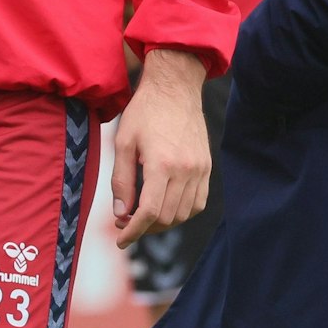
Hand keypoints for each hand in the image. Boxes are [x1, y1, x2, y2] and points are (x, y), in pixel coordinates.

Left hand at [112, 48, 210, 248]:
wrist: (175, 88)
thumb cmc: (144, 112)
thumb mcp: (123, 142)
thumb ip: (121, 181)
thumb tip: (121, 214)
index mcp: (162, 164)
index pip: (150, 213)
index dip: (134, 231)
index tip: (120, 239)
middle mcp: (186, 171)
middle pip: (167, 218)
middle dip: (144, 227)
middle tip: (125, 221)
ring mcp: (200, 170)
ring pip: (183, 214)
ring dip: (162, 222)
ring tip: (142, 214)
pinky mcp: (207, 167)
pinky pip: (198, 203)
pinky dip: (181, 212)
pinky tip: (165, 205)